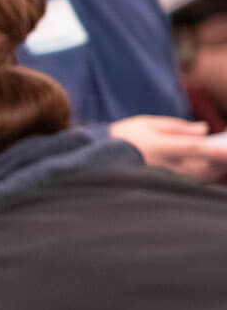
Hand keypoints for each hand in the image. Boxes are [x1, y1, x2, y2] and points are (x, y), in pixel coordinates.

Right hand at [109, 116, 226, 181]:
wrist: (94, 160)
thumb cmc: (122, 138)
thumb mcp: (147, 124)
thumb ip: (177, 127)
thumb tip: (204, 130)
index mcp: (159, 147)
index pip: (194, 149)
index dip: (216, 151)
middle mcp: (161, 165)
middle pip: (201, 167)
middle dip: (219, 162)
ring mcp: (160, 179)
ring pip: (196, 177)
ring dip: (213, 170)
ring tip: (222, 162)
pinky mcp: (158, 185)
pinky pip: (187, 183)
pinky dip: (201, 176)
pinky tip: (206, 169)